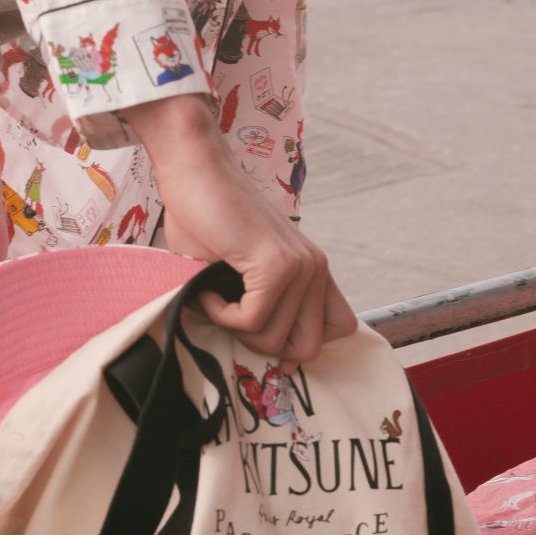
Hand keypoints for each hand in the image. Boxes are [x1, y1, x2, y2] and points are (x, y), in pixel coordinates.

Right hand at [124, 95, 355, 363]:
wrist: (193, 170)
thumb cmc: (207, 219)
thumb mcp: (244, 272)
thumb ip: (263, 307)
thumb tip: (274, 363)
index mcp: (315, 271)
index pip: (341, 329)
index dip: (301, 343)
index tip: (261, 333)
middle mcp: (317, 269)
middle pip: (308, 348)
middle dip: (263, 346)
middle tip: (232, 318)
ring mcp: (301, 266)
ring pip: (274, 339)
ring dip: (234, 328)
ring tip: (215, 294)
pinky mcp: (276, 265)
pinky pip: (252, 320)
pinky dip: (221, 315)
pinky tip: (208, 290)